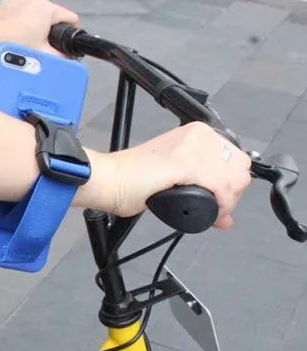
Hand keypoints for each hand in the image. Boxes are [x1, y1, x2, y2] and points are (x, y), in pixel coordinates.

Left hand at [0, 0, 78, 56]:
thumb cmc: (14, 45)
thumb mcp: (43, 54)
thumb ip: (62, 57)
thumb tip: (70, 58)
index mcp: (48, 8)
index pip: (70, 18)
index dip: (69, 31)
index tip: (62, 40)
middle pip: (52, 14)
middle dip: (49, 27)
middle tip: (39, 42)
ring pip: (37, 10)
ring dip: (35, 20)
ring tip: (25, 35)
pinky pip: (22, 7)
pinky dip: (22, 15)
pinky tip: (16, 27)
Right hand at [103, 122, 251, 228]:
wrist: (111, 179)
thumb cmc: (133, 179)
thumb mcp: (177, 181)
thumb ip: (204, 193)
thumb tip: (226, 218)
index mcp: (197, 133)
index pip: (236, 159)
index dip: (231, 184)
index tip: (218, 201)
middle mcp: (199, 134)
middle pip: (240, 168)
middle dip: (232, 193)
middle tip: (214, 208)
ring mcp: (195, 146)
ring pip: (235, 179)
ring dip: (227, 202)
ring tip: (210, 212)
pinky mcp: (188, 162)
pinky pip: (222, 187)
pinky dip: (221, 205)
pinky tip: (211, 213)